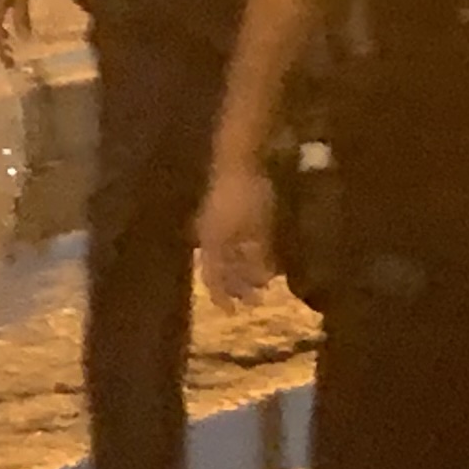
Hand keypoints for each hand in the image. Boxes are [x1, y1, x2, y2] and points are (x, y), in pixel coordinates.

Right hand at [196, 163, 279, 306]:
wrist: (240, 155)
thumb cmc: (247, 195)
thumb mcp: (256, 229)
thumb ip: (257, 256)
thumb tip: (260, 281)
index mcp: (211, 243)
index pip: (213, 279)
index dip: (222, 297)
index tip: (231, 313)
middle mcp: (208, 235)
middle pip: (219, 267)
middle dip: (235, 284)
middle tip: (253, 297)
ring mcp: (214, 220)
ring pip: (225, 253)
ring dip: (240, 267)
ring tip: (259, 277)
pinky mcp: (224, 207)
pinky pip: (230, 238)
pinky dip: (243, 249)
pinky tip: (256, 251)